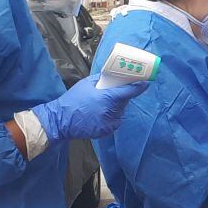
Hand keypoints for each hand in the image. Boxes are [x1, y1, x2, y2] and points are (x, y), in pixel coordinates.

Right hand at [32, 73, 148, 140]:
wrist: (61, 120)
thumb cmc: (73, 100)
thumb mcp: (86, 83)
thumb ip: (102, 79)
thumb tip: (112, 76)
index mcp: (108, 97)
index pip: (129, 92)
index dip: (139, 87)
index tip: (146, 83)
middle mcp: (111, 111)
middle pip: (124, 102)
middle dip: (121, 97)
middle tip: (112, 93)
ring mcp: (109, 122)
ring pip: (120, 112)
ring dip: (116, 107)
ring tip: (101, 105)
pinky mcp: (106, 131)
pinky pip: (114, 121)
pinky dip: (111, 117)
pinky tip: (99, 114)